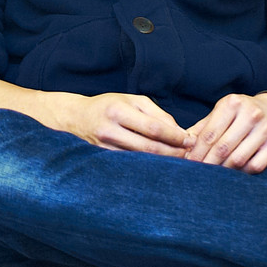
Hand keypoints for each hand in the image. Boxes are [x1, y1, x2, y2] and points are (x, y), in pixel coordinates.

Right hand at [46, 92, 189, 155]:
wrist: (76, 118)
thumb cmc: (109, 106)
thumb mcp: (132, 100)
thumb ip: (157, 114)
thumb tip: (179, 131)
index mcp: (118, 111)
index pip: (153, 128)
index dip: (174, 136)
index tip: (190, 140)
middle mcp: (110, 130)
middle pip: (148, 147)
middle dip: (172, 152)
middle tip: (189, 154)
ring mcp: (105, 148)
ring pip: (141, 159)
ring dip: (163, 162)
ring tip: (180, 161)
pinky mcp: (104, 160)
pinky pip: (131, 165)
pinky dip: (148, 166)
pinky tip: (161, 166)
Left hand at [182, 93, 266, 173]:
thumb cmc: (240, 114)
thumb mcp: (220, 113)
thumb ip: (201, 128)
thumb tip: (183, 147)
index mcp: (232, 103)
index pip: (209, 134)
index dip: (196, 152)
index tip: (189, 163)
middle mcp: (250, 114)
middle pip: (222, 148)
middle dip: (207, 163)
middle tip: (198, 173)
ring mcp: (265, 128)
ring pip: (238, 159)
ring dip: (223, 170)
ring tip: (213, 174)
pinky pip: (255, 166)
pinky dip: (242, 173)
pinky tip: (234, 172)